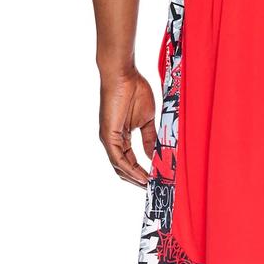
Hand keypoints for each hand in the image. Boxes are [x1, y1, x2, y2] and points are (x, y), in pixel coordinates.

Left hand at [98, 68, 156, 186]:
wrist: (124, 74)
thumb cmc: (134, 90)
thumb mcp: (147, 120)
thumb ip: (149, 139)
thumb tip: (153, 156)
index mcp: (120, 137)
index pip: (130, 161)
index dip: (142, 172)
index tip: (155, 180)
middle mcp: (112, 141)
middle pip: (123, 169)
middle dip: (138, 180)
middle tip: (153, 189)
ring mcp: (109, 139)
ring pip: (120, 167)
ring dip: (135, 178)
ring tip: (150, 186)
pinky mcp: (109, 136)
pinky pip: (118, 159)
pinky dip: (130, 170)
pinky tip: (142, 176)